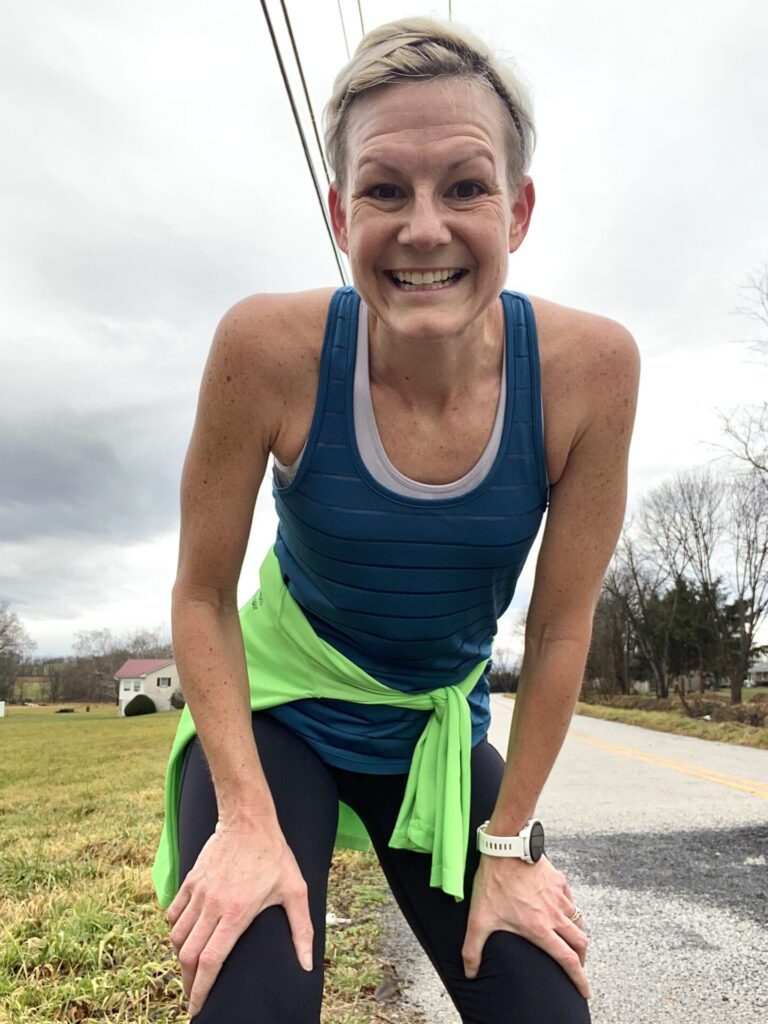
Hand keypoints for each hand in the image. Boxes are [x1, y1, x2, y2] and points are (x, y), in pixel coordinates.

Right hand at [166, 817, 313, 1016]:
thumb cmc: (274, 855)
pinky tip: (184, 937)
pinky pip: (172, 914)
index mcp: (237, 912)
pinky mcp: (190, 880)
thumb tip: (306, 965)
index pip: (211, 961)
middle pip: (189, 955)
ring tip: (191, 969)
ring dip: (181, 957)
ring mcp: (199, 892)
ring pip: (177, 937)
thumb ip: (302, 930)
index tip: (199, 1007)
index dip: (202, 989)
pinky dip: (174, 931)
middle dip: (189, 982)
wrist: (249, 820)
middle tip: (194, 995)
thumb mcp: (296, 890)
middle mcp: (212, 905)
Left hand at [462, 853, 590, 998]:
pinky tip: (560, 909)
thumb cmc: (493, 882)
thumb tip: (470, 973)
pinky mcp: (558, 880)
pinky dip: (570, 909)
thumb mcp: (479, 918)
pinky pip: (571, 899)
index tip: (585, 991)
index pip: (567, 960)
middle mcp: (555, 914)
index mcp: (540, 928)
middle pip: (580, 943)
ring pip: (578, 920)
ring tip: (568, 939)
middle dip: (582, 959)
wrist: (505, 847)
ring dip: (576, 933)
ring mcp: (559, 896)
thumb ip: (473, 949)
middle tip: (577, 966)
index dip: (578, 979)